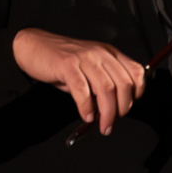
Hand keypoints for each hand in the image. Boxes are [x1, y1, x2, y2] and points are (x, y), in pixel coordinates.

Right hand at [13, 28, 146, 135]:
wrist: (34, 47)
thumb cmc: (62, 62)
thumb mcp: (89, 69)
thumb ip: (103, 84)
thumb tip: (113, 109)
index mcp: (109, 53)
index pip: (136, 72)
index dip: (136, 93)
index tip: (127, 108)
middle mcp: (100, 53)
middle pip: (123, 84)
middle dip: (121, 109)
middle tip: (112, 122)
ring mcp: (84, 57)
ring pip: (105, 88)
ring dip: (106, 113)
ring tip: (102, 125)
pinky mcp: (68, 65)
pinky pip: (83, 90)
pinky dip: (86, 107)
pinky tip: (86, 115)